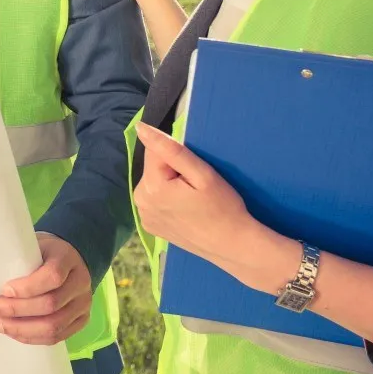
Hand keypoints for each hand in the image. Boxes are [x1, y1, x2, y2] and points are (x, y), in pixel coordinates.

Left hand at [0, 233, 92, 344]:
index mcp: (68, 258)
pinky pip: (56, 337)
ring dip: (21, 329)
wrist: (70, 260)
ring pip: (54, 326)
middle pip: (50, 305)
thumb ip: (19, 261)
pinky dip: (31, 337)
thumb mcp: (33, 246)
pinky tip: (13, 332)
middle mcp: (81, 282)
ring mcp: (83, 304)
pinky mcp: (81, 321)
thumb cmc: (44, 253)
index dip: (27, 287)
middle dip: (16, 310)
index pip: (52, 276)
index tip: (4, 290)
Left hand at [135, 123, 295, 290]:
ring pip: (154, 183)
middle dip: (173, 170)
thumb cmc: (222, 207)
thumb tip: (141, 128)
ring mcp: (144, 216)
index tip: (195, 174)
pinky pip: (155, 200)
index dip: (178, 158)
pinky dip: (168, 199)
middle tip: (197, 188)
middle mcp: (140, 202)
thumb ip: (170, 149)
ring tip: (193, 200)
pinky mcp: (151, 226)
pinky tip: (186, 210)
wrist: (232, 244)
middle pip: (153, 168)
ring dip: (170, 184)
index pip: (156, 151)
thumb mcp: (202, 174)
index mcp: (150, 187)